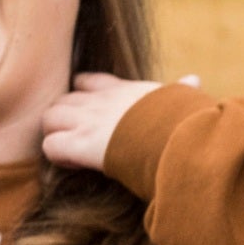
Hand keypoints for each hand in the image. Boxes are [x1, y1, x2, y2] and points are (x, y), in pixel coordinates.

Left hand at [39, 72, 193, 171]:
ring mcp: (88, 121)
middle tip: (78, 137)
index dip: (83, 96)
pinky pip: (51, 146)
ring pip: (49, 118)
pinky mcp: (81, 144)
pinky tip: (75, 165)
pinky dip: (58, 156)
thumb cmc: (187, 120)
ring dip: (56, 134)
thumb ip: (182, 89)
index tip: (92, 114)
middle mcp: (101, 101)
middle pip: (63, 99)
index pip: (88, 82)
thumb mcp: (184, 98)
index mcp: (124, 90)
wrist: (181, 136)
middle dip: (65, 117)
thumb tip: (194, 79)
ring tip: (73, 151)